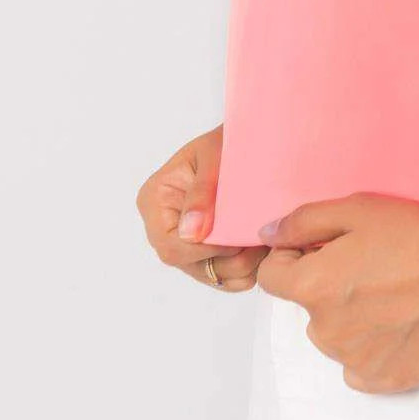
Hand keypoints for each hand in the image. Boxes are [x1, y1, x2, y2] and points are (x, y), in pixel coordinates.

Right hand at [135, 124, 268, 291]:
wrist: (250, 141)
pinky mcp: (207, 252)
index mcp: (155, 200)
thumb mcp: (214, 156)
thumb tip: (190, 233)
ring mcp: (185, 242)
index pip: (171, 245)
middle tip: (259, 239)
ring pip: (210, 275)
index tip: (238, 238)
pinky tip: (260, 246)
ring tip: (263, 240)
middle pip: (189, 265)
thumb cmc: (228, 141)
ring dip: (242, 266)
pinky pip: (225, 278)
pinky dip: (246, 270)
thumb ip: (202, 193)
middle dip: (228, 259)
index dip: (206, 249)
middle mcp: (163, 226)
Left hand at [254, 193, 418, 391]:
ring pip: (336, 336)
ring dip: (352, 318)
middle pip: (308, 307)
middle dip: (328, 287)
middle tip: (374, 266)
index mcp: (311, 288)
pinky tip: (403, 322)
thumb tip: (267, 234)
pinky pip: (360, 366)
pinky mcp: (387, 380)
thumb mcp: (357, 208)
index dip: (295, 257)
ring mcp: (356, 361)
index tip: (325, 248)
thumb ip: (302, 221)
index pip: (272, 278)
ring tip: (396, 292)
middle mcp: (325, 331)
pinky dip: (374, 348)